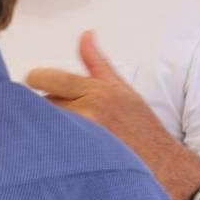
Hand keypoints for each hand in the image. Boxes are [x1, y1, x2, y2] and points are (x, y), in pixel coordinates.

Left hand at [25, 31, 199, 199]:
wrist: (163, 166)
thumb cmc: (140, 126)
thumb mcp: (121, 89)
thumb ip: (97, 62)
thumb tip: (85, 34)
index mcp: (96, 91)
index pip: (46, 78)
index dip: (36, 81)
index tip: (35, 85)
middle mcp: (88, 112)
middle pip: (40, 104)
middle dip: (43, 110)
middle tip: (52, 118)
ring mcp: (82, 138)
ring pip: (42, 128)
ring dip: (44, 131)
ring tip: (59, 137)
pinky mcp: (78, 161)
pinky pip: (48, 150)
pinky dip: (48, 150)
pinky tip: (59, 154)